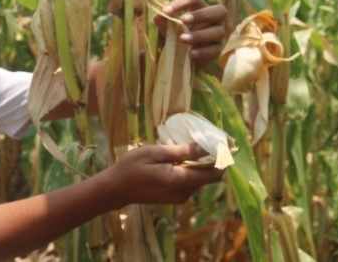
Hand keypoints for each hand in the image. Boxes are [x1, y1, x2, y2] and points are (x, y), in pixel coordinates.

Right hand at [104, 143, 224, 205]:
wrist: (116, 188)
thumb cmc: (132, 167)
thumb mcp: (156, 153)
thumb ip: (183, 151)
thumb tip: (207, 147)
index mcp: (180, 180)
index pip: (214, 174)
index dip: (221, 159)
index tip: (220, 142)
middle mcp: (184, 193)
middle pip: (209, 177)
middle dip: (211, 160)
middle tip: (205, 140)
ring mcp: (179, 198)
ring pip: (200, 180)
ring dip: (200, 165)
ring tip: (190, 147)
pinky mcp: (174, 198)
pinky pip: (191, 183)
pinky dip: (191, 171)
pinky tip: (180, 158)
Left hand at [154, 0, 226, 68]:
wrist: (180, 58)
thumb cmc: (175, 37)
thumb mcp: (167, 30)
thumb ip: (164, 23)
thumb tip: (158, 16)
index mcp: (200, 8)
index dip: (181, 3)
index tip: (166, 11)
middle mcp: (213, 20)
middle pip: (219, 11)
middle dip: (201, 14)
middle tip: (184, 20)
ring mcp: (217, 35)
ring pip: (218, 32)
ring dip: (199, 35)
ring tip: (182, 39)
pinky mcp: (216, 51)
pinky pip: (214, 50)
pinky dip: (202, 52)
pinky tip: (190, 53)